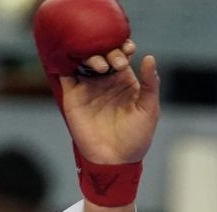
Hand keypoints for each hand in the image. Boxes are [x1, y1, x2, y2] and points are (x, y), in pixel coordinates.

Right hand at [57, 42, 159, 165]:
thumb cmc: (136, 138)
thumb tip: (149, 57)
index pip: (121, 54)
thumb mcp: (148, 110)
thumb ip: (150, 84)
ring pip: (84, 59)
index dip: (123, 46)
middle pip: (102, 52)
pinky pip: (66, 73)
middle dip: (108, 50)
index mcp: (124, 80)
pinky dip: (67, 62)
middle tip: (115, 61)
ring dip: (91, 56)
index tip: (129, 48)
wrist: (114, 161)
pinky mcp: (72, 95)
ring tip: (102, 66)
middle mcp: (105, 79)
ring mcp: (88, 86)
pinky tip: (75, 58)